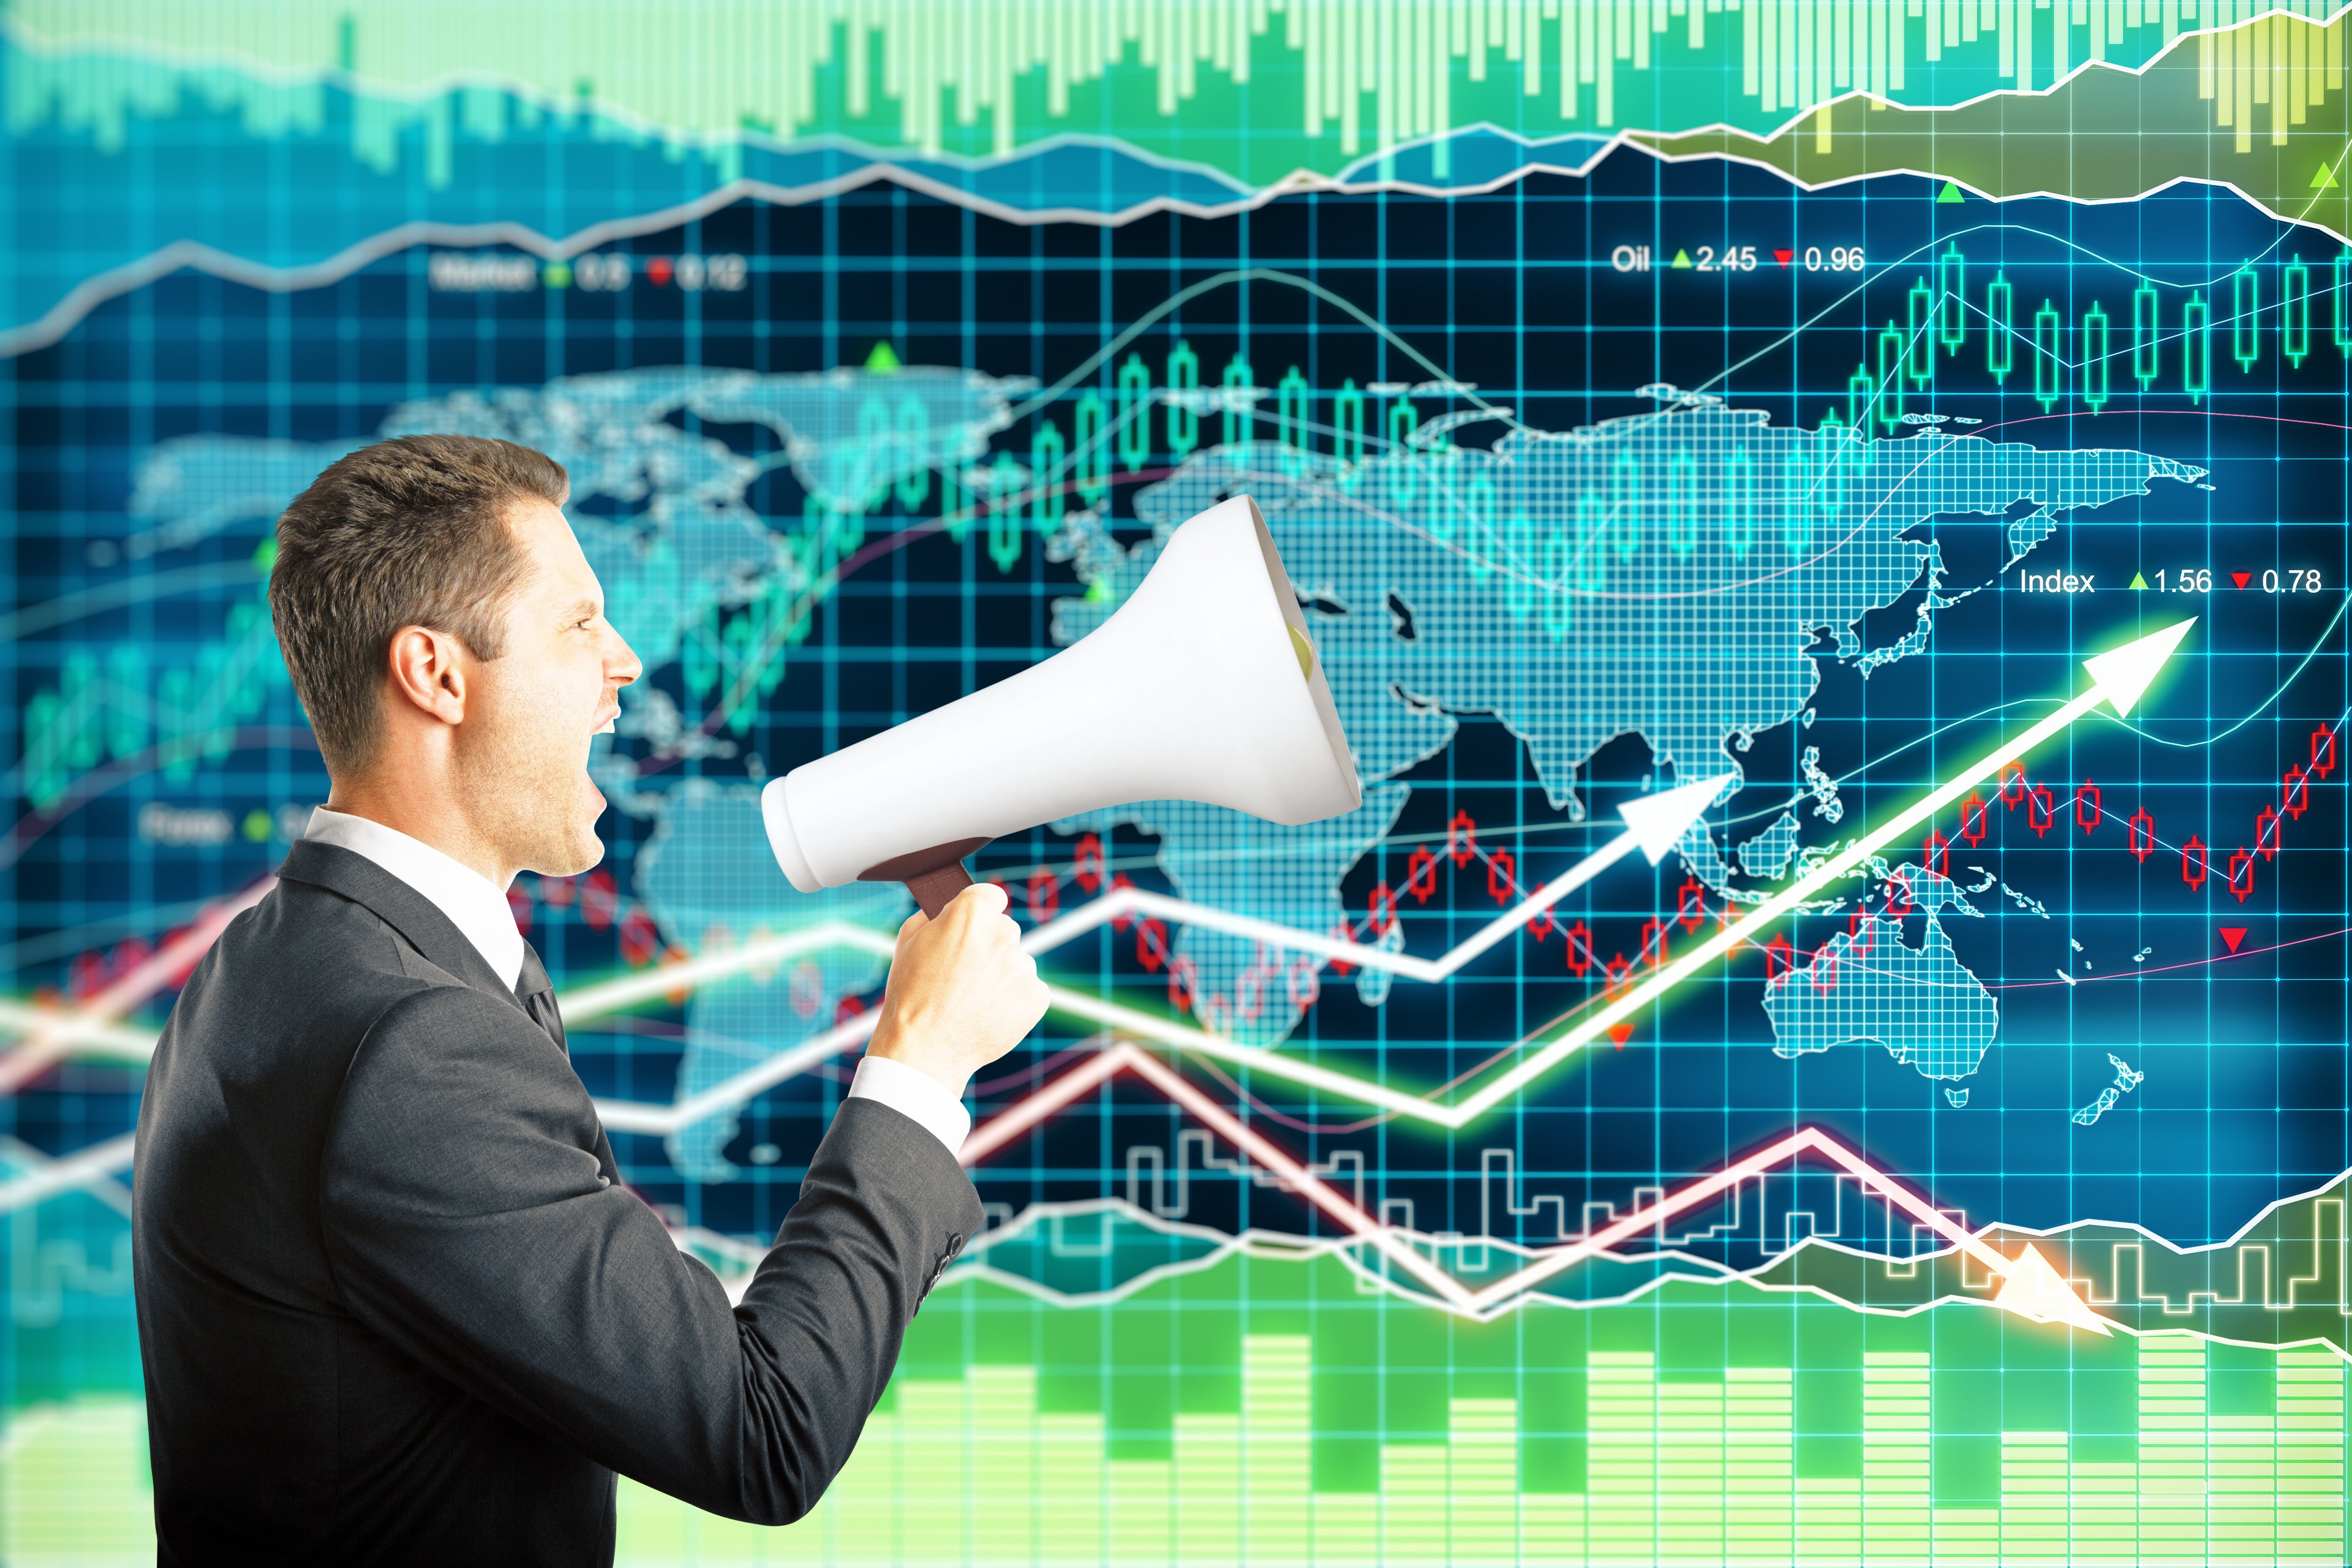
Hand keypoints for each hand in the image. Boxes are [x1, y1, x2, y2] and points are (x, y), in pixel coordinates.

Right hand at [864, 882, 1049, 1099]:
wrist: (925, 1050)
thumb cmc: (911, 995)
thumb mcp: (909, 941)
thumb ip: (935, 916)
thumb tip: (949, 908)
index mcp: (972, 913)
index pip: (990, 895)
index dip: (979, 911)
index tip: (972, 926)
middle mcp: (1004, 934)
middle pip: (1003, 930)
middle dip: (987, 946)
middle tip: (963, 973)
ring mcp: (1023, 966)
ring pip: (1015, 962)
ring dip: (1000, 975)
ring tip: (970, 1000)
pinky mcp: (1036, 996)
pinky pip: (1028, 989)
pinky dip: (1013, 1000)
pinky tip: (987, 1013)